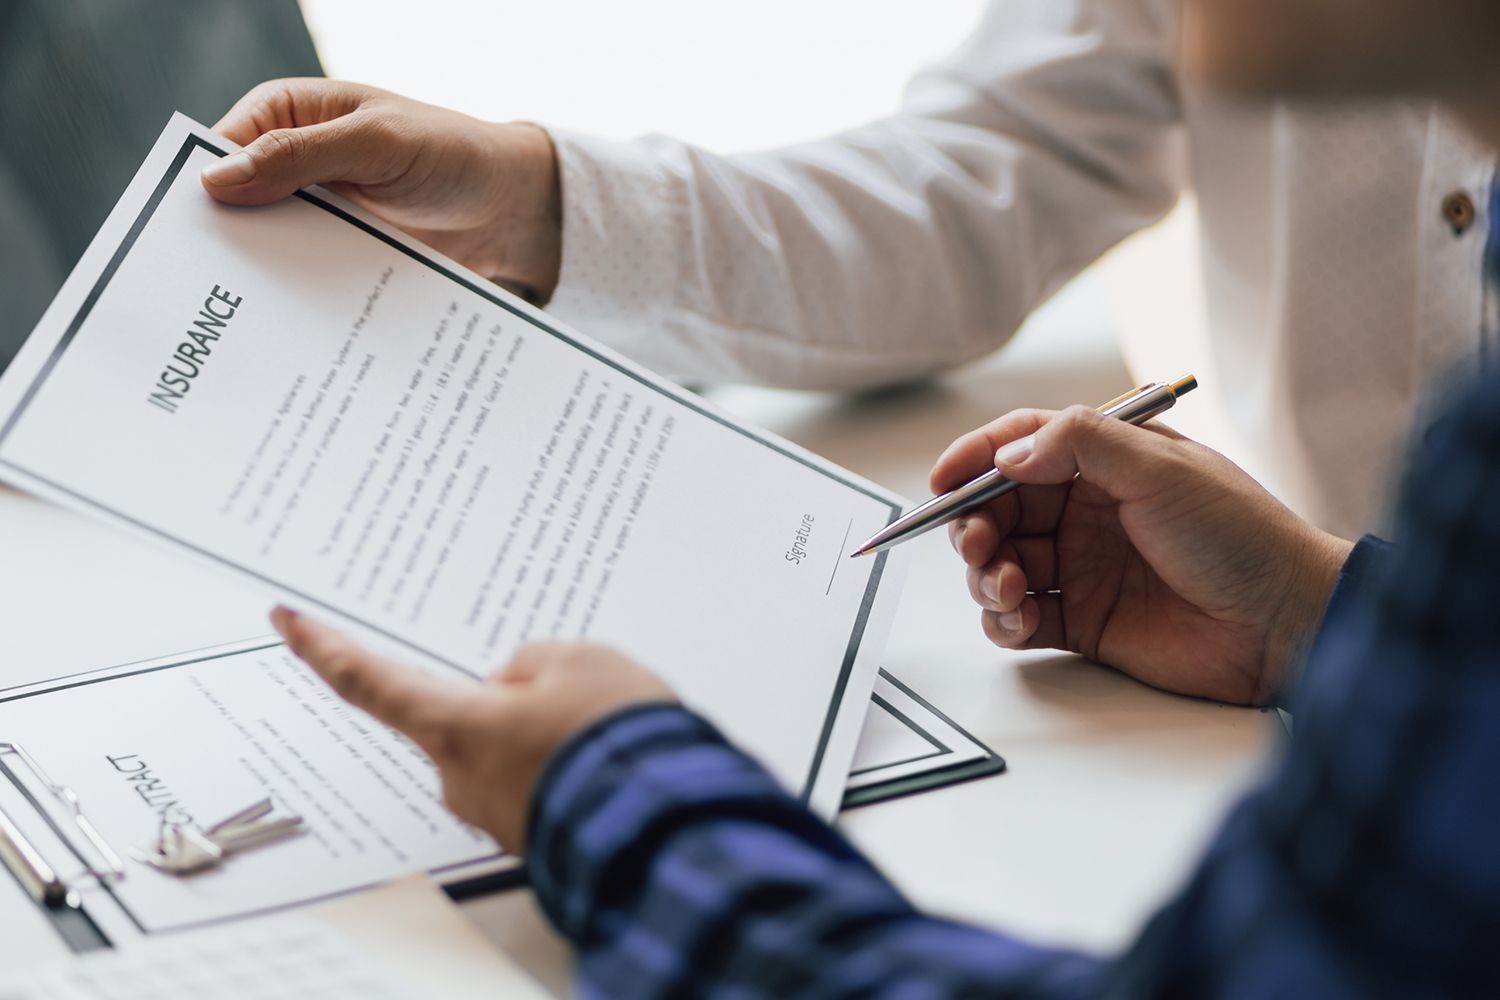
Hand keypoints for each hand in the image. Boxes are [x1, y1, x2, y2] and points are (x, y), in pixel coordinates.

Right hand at [203, 79, 561, 300]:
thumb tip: (217, 180)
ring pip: (268, 250)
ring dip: (261, 284)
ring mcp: (316, 213)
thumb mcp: (378, 144)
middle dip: (222, 249)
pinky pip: (307, 278)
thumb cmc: (451, 152)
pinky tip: (290, 336)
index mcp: (286, 114)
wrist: (513, 207)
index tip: (178, 244)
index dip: (196, 196)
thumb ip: (301, 156)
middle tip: (202, 302)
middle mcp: (291, 162)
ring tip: (239, 333)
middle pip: (235, 209)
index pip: (218, 153)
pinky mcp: (340, 254)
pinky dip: (300, 302)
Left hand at [270, 607, 673, 851]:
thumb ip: (531, 661)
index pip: (367, 681)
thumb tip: (519, 686)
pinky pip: (538, 776)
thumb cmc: (615, 742)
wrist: (665, 821)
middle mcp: (460, 779)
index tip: (283, 620)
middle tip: (576, 691)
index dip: (322, 646)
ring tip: (608, 726)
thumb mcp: (578, 660)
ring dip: (548, 728)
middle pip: (465, 713)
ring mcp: (495, 813)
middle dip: (515, 695)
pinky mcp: (530, 832)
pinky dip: (566, 759)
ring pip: (508, 744)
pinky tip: (607, 754)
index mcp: (455, 726)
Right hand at [931, 406, 1352, 704]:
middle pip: (998, 509)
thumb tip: (1009, 454)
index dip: (975, 459)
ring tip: (1008, 587)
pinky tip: (1020, 617)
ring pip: (999, 564)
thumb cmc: (1241, 536)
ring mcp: (1083, 568)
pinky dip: (1003, 618)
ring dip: (985, 574)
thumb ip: (1079, 444)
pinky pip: (1018, 618)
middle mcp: (1087, 513)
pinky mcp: (1084, 623)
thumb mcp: (1161, 467)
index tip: (942, 481)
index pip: (1022, 446)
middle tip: (974, 543)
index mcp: (1106, 463)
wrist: (1285, 623)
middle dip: (972, 525)